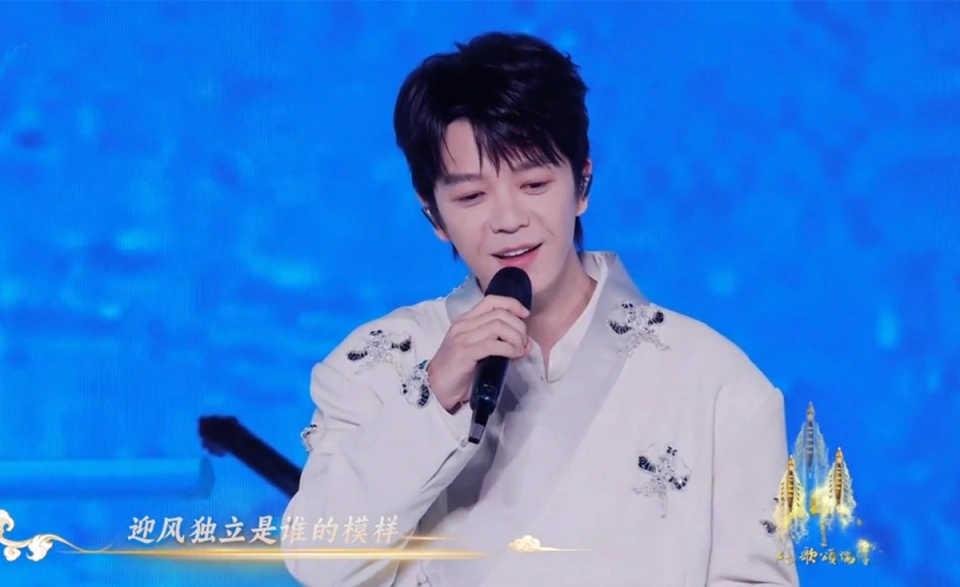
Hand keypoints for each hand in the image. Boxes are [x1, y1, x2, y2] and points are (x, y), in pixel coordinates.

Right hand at [427, 295, 531, 412]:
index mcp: (465, 321)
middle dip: (518, 326)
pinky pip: (492, 344)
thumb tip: (526, 343)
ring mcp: (462, 338)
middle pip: (499, 314)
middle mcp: (462, 325)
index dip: (512, 304)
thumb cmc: (458, 373)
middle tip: (523, 343)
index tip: (525, 315)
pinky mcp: (464, 353)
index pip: (491, 300)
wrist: (435, 389)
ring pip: (498, 326)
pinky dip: (509, 348)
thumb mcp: (480, 353)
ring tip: (519, 350)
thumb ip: (500, 345)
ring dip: (515, 337)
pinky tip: (513, 355)